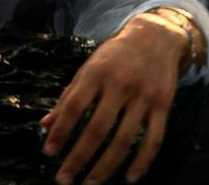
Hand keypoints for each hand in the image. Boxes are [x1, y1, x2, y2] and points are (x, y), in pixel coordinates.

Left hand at [40, 12, 195, 183]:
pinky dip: (142, 163)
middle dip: (79, 157)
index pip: (73, 107)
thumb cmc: (115, 55)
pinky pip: (153, 140)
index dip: (60, 132)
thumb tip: (45, 125)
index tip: (49, 153)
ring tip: (90, 183)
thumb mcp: (88, 68)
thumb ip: (68, 96)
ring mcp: (142, 96)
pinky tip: (130, 178)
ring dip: (106, 167)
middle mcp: (119, 84)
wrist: (154, 37)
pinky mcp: (163, 106)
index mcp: (96, 73)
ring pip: (123, 140)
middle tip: (65, 180)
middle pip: (97, 129)